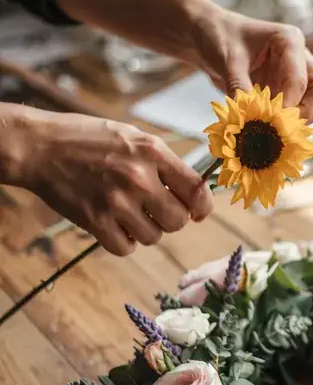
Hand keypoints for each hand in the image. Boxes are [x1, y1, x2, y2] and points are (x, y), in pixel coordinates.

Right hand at [18, 111, 212, 255]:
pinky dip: (123, 241)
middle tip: (155, 210)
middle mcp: (139, 177)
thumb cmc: (87, 138)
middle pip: (178, 220)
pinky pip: (126, 248)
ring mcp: (117, 201)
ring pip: (153, 237)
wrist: (40, 146)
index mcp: (153, 152)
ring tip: (129, 213)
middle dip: (170, 219)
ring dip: (146, 230)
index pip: (196, 190)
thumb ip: (162, 162)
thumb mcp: (132, 136)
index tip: (198, 212)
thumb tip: (191, 191)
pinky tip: (114, 225)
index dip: (202, 207)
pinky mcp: (95, 221)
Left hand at [190, 6, 312, 122]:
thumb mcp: (227, 61)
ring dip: (298, 120)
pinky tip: (268, 132)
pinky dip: (286, 123)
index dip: (289, 105)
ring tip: (273, 133)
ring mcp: (295, 74)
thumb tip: (250, 121)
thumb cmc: (219, 37)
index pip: (301, 79)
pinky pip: (297, 109)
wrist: (208, 35)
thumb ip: (240, 88)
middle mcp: (299, 57)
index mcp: (290, 41)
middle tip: (282, 129)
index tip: (271, 123)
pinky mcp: (286, 89)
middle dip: (307, 113)